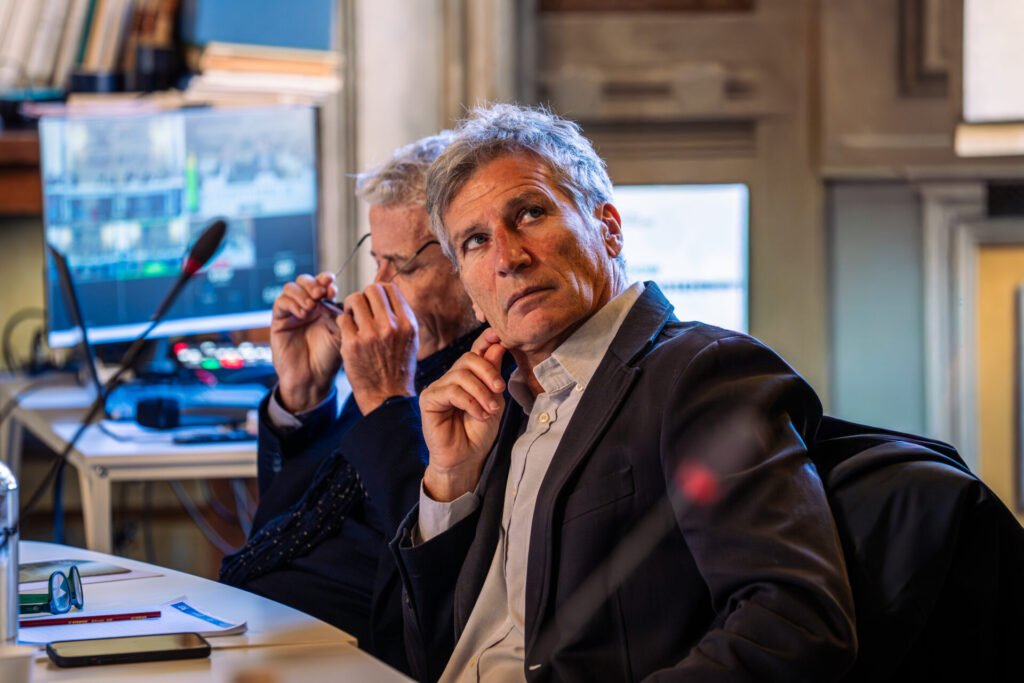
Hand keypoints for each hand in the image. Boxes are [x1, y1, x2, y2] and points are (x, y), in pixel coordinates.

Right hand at [271, 272, 342, 413]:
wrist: (313, 378)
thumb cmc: (329, 358)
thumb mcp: (342, 332)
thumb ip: (343, 313)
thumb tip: (349, 295)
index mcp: (323, 306)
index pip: (321, 283)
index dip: (325, 281)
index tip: (332, 289)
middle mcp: (307, 307)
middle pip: (304, 281)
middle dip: (312, 282)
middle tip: (320, 293)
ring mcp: (292, 313)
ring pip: (290, 288)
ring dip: (301, 293)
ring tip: (311, 306)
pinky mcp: (279, 322)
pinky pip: (280, 303)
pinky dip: (291, 303)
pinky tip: (302, 313)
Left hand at [337, 283, 418, 414]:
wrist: (387, 397)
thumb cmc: (397, 368)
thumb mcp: (410, 340)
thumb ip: (401, 317)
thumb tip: (386, 294)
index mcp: (407, 323)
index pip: (390, 288)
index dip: (379, 292)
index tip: (374, 303)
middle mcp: (391, 326)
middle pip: (372, 289)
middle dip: (364, 296)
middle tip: (360, 309)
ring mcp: (371, 334)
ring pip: (354, 299)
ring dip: (351, 306)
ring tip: (352, 317)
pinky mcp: (352, 343)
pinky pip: (342, 318)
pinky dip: (343, 323)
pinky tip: (348, 333)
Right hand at [420, 328, 506, 501]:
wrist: (466, 459)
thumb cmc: (479, 432)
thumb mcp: (494, 400)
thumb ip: (493, 375)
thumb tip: (497, 345)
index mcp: (468, 376)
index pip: (475, 351)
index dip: (485, 339)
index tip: (499, 335)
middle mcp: (451, 378)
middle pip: (469, 358)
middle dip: (488, 371)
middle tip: (499, 388)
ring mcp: (439, 387)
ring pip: (461, 375)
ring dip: (481, 393)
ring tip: (490, 410)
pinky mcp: (429, 399)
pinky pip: (451, 391)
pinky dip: (469, 402)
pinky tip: (478, 414)